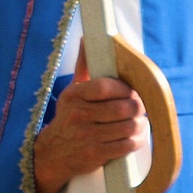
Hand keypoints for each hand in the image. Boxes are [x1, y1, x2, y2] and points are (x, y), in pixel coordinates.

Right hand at [34, 44, 145, 192]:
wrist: (53, 154)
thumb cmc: (69, 117)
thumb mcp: (72, 92)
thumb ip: (84, 66)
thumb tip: (87, 38)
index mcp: (74, 95)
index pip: (105, 86)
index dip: (124, 89)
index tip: (130, 91)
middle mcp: (79, 114)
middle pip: (123, 108)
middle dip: (137, 108)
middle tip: (138, 108)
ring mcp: (87, 135)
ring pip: (129, 127)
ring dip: (140, 125)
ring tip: (138, 122)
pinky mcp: (95, 154)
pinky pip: (127, 145)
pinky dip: (136, 141)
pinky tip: (134, 137)